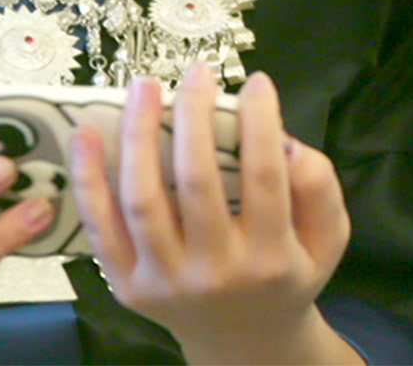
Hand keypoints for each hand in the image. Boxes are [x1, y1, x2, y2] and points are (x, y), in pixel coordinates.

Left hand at [71, 64, 359, 364]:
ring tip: (144, 88)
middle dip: (194, 117)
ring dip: (138, 136)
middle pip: (196, 183)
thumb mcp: (326, 241)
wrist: (244, 342)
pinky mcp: (126, 285)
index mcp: (270, 258)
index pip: (264, 178)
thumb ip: (320, 190)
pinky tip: (86, 133)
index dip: (259, 122)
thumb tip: (288, 144)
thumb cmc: (286, 276)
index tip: (257, 83)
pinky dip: (88, 179)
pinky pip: (101, 227)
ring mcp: (165, 281)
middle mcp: (215, 273)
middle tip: (196, 74)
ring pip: (143, 201)